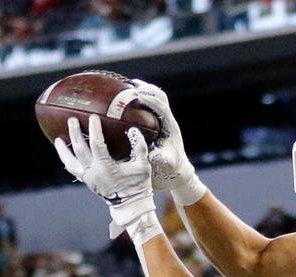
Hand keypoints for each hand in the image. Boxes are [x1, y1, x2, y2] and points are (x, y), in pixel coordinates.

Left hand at [53, 116, 157, 240]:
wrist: (130, 205)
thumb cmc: (138, 185)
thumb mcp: (143, 166)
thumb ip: (140, 147)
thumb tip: (134, 130)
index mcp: (106, 167)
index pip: (97, 144)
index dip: (94, 129)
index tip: (93, 117)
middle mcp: (93, 173)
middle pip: (79, 149)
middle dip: (75, 133)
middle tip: (72, 120)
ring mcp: (88, 178)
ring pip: (71, 163)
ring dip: (63, 150)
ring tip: (58, 140)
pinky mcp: (87, 182)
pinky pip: (74, 171)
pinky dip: (68, 161)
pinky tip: (65, 154)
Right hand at [131, 79, 205, 203]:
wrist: (175, 173)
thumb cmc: (171, 169)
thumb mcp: (167, 165)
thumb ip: (162, 160)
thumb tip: (154, 155)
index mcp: (169, 126)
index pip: (162, 106)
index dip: (151, 99)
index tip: (137, 94)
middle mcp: (165, 120)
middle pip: (158, 96)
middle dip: (145, 88)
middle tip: (130, 84)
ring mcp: (160, 121)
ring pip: (153, 99)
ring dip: (140, 90)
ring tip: (124, 85)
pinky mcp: (154, 124)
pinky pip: (145, 108)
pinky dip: (135, 101)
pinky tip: (120, 102)